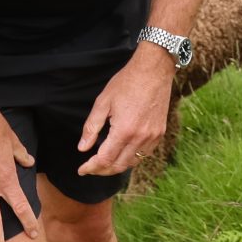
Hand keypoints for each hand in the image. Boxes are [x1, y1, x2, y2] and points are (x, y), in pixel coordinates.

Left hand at [75, 47, 173, 176]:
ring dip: (117, 167)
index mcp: (124, 130)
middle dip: (102, 171)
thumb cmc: (126, 83)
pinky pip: (144, 155)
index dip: (91, 167)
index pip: (104, 159)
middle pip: (118, 166)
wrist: (153, 71)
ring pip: (132, 163)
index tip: (82, 170)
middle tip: (90, 168)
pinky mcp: (159, 134)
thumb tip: (82, 148)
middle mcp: (140, 138)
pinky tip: (122, 153)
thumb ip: (92, 127)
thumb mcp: (103, 102)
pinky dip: (131, 158)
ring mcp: (152, 137)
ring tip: (104, 163)